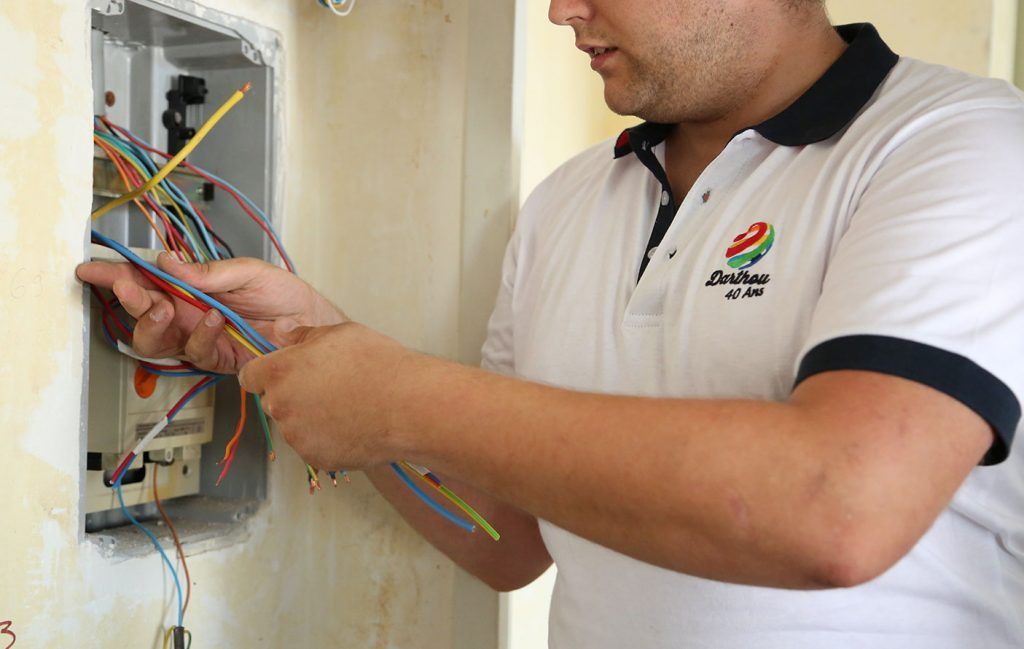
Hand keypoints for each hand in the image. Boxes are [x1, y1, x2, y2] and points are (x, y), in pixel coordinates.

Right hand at [76, 254, 345, 372]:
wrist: (315, 325)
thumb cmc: (285, 296)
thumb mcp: (248, 272)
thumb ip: (209, 272)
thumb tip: (167, 262)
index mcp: (191, 287)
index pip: (146, 280)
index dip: (116, 275)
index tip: (92, 268)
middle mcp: (189, 314)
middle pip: (140, 312)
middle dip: (129, 300)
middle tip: (131, 289)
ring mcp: (199, 338)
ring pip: (155, 340)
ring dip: (154, 322)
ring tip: (167, 306)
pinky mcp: (216, 360)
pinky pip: (194, 352)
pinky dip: (200, 334)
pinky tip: (213, 318)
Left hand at [238, 322, 417, 469]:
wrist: (407, 406)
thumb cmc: (377, 365)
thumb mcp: (339, 333)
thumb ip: (303, 335)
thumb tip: (284, 333)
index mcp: (280, 372)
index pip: (250, 376)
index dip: (267, 373)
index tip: (284, 373)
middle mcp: (281, 406)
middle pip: (273, 401)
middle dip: (293, 395)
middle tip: (327, 387)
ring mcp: (297, 436)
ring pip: (294, 425)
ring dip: (310, 417)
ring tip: (346, 405)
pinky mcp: (316, 458)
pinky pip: (314, 446)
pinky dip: (327, 438)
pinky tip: (353, 424)